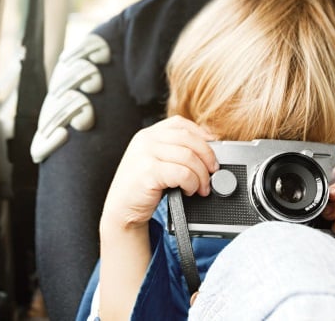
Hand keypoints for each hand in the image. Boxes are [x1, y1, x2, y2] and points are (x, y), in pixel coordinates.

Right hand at [100, 115, 217, 231]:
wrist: (121, 210)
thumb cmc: (142, 187)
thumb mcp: (156, 161)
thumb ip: (174, 150)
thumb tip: (208, 147)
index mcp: (148, 134)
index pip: (180, 123)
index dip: (201, 133)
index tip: (214, 145)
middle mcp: (145, 140)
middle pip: (188, 138)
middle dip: (207, 155)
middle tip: (213, 171)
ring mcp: (145, 154)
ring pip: (188, 156)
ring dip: (201, 174)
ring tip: (202, 187)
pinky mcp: (148, 172)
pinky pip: (182, 173)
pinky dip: (192, 183)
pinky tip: (189, 191)